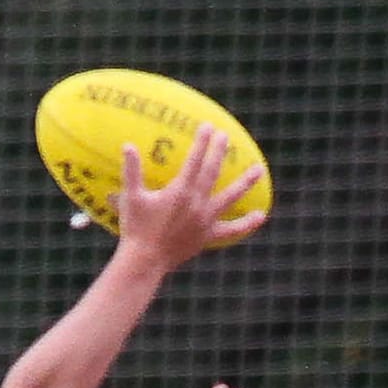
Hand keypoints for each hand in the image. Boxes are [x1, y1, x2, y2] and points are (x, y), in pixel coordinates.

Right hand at [114, 124, 268, 269]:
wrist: (146, 261)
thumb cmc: (136, 228)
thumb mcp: (131, 197)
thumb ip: (132, 171)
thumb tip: (128, 145)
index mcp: (180, 191)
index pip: (195, 160)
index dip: (202, 142)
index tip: (208, 126)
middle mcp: (197, 203)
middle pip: (212, 172)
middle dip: (219, 151)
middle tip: (226, 136)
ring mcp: (205, 220)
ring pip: (230, 197)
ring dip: (245, 182)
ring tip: (259, 169)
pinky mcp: (208, 236)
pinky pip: (231, 230)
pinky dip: (246, 223)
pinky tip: (260, 216)